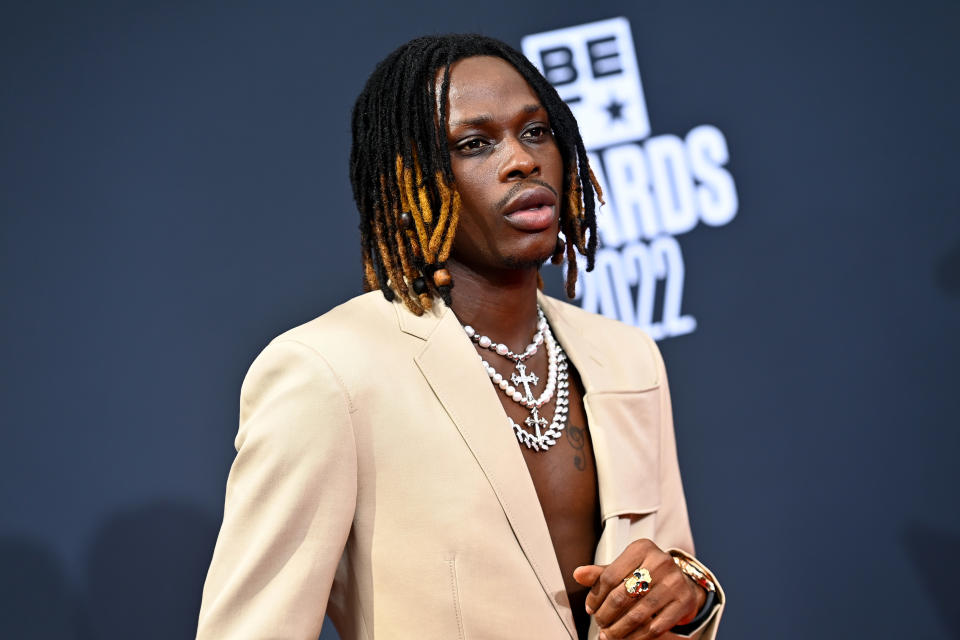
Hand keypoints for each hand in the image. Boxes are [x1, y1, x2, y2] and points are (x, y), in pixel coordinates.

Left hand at [573, 539, 704, 638]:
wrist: (682, 582)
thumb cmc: (647, 574)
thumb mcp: (625, 568)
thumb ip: (601, 573)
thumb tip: (578, 574)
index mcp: (641, 548)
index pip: (610, 576)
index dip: (596, 597)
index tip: (590, 609)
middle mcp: (660, 561)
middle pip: (622, 596)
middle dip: (606, 615)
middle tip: (600, 625)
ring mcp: (674, 582)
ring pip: (638, 614)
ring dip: (619, 630)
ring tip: (610, 635)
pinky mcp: (684, 602)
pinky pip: (656, 627)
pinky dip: (638, 637)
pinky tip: (628, 638)